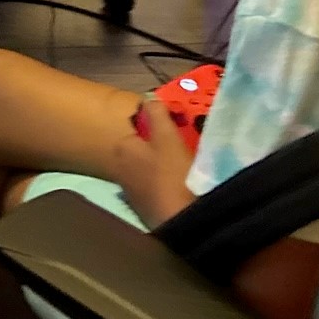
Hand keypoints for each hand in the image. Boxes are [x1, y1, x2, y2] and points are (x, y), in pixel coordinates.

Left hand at [111, 96, 197, 227]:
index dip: (160, 123)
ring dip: (172, 163)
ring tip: (196, 162)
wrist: (182, 222)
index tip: (181, 124)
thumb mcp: (167, 138)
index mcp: (122, 149)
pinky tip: (191, 185)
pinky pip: (162, 186)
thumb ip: (156, 113)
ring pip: (155, 167)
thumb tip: (148, 96)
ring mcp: (134, 192)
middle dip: (167, 143)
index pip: (138, 126)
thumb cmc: (172, 176)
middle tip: (192, 142)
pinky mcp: (149, 209)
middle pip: (148, 147)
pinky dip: (174, 183)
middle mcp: (122, 170)